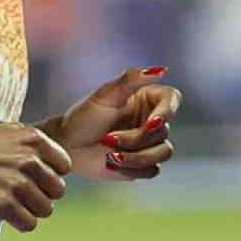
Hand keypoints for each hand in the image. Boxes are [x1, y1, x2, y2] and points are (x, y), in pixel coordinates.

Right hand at [0, 122, 71, 231]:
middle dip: (42, 194)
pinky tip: (6, 212)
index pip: (65, 166)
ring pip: (46, 210)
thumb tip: (59, 166)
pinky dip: (19, 222)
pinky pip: (29, 224)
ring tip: (12, 201)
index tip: (33, 176)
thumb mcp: (7, 133)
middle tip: (21, 191)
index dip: (49, 174)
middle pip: (58, 191)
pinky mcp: (4, 204)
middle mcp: (28, 159)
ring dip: (30, 210)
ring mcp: (17, 183)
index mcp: (33, 139)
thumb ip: (34, 145)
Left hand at [48, 66, 180, 180]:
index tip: (151, 122)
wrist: (67, 146)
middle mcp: (151, 120)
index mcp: (146, 99)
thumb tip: (160, 70)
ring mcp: (149, 143)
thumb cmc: (82, 117)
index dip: (167, 111)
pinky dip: (132, 168)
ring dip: (136, 156)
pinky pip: (152, 170)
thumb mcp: (104, 96)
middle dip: (135, 138)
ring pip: (163, 153)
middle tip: (107, 138)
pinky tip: (111, 163)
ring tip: (109, 156)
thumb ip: (130, 80)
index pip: (172, 99)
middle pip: (163, 131)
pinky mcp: (144, 163)